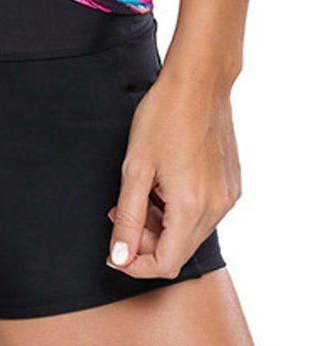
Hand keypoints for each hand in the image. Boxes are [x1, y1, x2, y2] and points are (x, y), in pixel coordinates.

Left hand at [105, 66, 241, 277]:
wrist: (199, 82)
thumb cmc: (163, 117)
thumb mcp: (135, 167)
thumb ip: (127, 216)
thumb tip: (120, 256)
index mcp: (192, 207)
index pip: (166, 263)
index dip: (136, 264)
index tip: (115, 249)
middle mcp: (217, 208)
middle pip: (180, 249)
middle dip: (146, 240)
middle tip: (119, 211)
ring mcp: (228, 197)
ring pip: (191, 232)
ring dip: (163, 224)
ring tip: (140, 191)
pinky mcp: (231, 185)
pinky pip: (204, 212)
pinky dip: (180, 209)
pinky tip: (163, 182)